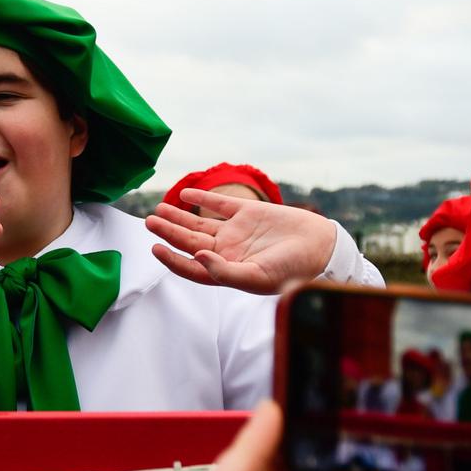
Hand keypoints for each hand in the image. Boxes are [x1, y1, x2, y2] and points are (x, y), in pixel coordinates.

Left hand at [145, 192, 337, 293]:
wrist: (322, 248)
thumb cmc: (294, 270)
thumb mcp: (259, 277)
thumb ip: (226, 272)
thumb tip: (198, 258)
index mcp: (228, 271)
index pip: (192, 268)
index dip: (172, 260)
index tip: (154, 249)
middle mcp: (228, 252)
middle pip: (190, 242)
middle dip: (168, 232)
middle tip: (148, 221)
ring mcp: (237, 232)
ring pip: (200, 224)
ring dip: (179, 216)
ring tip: (158, 209)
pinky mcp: (249, 214)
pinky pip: (220, 204)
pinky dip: (203, 198)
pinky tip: (186, 193)